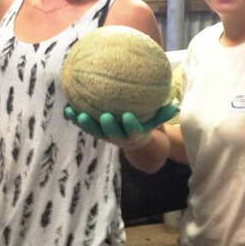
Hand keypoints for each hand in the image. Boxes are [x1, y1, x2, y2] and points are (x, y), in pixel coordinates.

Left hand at [63, 104, 178, 149]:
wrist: (134, 141)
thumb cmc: (146, 124)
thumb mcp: (156, 121)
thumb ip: (165, 113)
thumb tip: (177, 104)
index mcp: (134, 134)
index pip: (133, 131)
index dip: (130, 125)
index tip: (127, 116)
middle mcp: (118, 136)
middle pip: (111, 133)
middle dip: (107, 126)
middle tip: (104, 116)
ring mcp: (105, 135)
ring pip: (94, 131)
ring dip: (85, 123)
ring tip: (77, 113)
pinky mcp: (95, 131)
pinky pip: (84, 125)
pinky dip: (75, 118)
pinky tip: (67, 108)